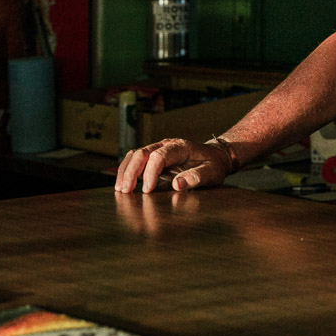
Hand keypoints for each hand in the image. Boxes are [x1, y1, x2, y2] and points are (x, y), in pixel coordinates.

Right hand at [113, 138, 229, 193]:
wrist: (215, 156)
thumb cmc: (213, 165)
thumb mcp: (212, 172)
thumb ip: (197, 177)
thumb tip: (177, 184)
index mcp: (181, 147)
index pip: (159, 156)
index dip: (151, 172)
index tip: (148, 190)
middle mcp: (166, 144)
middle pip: (142, 153)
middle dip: (132, 172)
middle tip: (125, 191)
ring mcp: (158, 149)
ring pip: (135, 155)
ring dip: (125, 171)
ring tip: (120, 189)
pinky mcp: (153, 156)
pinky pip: (135, 160)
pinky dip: (126, 171)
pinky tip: (122, 184)